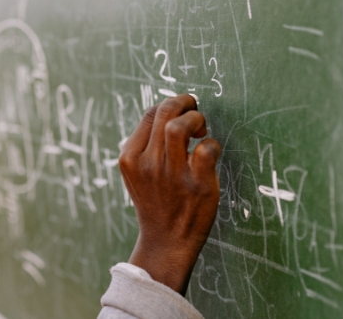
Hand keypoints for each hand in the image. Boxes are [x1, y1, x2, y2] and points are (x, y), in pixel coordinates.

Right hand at [118, 94, 220, 294]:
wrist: (166, 242)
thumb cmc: (156, 203)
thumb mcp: (137, 174)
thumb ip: (145, 146)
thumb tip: (168, 112)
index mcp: (130, 158)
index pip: (150, 114)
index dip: (169, 104)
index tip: (181, 111)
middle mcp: (148, 164)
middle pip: (164, 112)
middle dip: (184, 102)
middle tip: (194, 109)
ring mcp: (172, 174)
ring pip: (180, 126)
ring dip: (196, 119)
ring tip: (200, 130)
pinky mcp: (198, 184)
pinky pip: (207, 148)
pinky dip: (212, 144)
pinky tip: (210, 154)